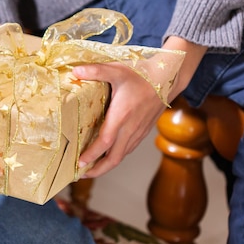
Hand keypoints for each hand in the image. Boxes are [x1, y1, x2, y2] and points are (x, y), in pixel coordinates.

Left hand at [74, 36, 206, 177]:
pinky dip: (117, 156)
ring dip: (106, 165)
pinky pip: (129, 149)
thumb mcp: (116, 70)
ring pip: (122, 156)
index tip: (79, 162)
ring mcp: (139, 131)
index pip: (105, 142)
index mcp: (122, 115)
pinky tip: (108, 155)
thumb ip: (95, 71)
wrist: (169, 77)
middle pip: (114, 158)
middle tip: (81, 174)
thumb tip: (75, 70)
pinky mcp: (144, 130)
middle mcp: (131, 128)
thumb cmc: (142, 73)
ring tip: (91, 168)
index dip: (92, 155)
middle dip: (97, 169)